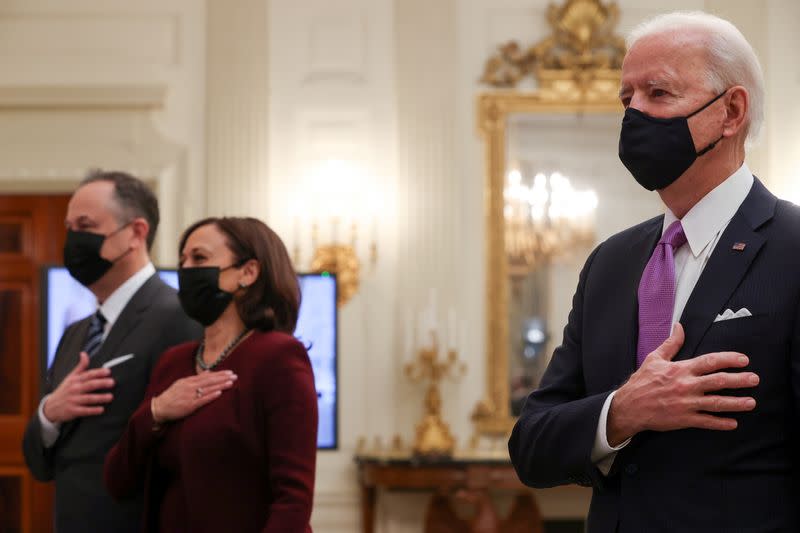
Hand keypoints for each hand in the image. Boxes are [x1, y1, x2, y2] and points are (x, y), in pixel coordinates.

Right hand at [43, 352, 114, 422]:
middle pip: (89, 385)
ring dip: (100, 397)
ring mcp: (73, 400)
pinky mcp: (73, 411)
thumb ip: (80, 366)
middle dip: (101, 383)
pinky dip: (93, 410)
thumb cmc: (64, 390)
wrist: (50, 407)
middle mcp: (74, 389)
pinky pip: (84, 410)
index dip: (98, 373)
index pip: (88, 375)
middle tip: (112, 382)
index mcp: (75, 380)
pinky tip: (101, 409)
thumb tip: (84, 354)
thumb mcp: (70, 377)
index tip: (108, 371)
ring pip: (88, 398)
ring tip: (110, 396)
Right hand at [151, 371, 236, 422]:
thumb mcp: (182, 384)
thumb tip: (209, 371)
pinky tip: (219, 393)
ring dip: (220, 385)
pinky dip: (211, 396)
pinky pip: (202, 400)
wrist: (159, 407)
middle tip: (234, 376)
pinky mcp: (189, 405)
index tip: (230, 372)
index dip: (219, 374)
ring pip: (207, 389)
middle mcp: (190, 386)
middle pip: (209, 380)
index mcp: (188, 381)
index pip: (207, 376)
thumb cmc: (172, 396)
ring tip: (231, 382)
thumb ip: (196, 378)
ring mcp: (190, 395)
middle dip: (223, 378)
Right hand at [607, 323, 758, 445]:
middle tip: (754, 379)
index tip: (743, 360)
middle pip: (719, 381)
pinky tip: (733, 423)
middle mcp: (686, 386)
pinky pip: (707, 422)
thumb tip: (679, 327)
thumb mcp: (655, 358)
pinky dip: (721, 423)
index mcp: (681, 370)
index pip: (710, 361)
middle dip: (740, 380)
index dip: (729, 359)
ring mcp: (686, 403)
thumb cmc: (642, 382)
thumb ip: (671, 343)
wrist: (629, 406)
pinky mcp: (684, 419)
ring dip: (736, 403)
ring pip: (717, 403)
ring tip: (751, 402)